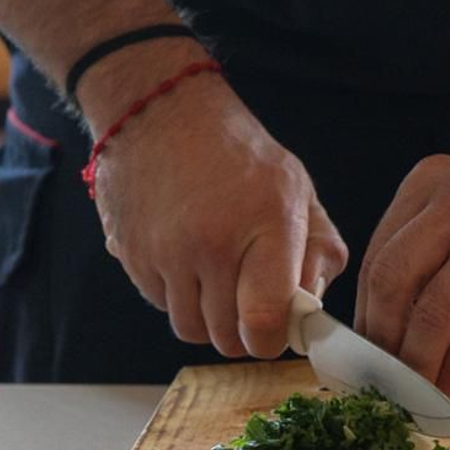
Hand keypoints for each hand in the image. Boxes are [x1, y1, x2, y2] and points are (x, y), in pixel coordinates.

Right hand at [82, 54, 346, 357]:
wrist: (159, 108)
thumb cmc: (238, 152)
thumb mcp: (296, 188)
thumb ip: (318, 251)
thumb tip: (311, 308)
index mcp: (266, 225)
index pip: (265, 321)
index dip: (272, 340)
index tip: (278, 328)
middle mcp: (212, 243)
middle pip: (226, 338)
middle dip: (243, 332)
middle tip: (250, 303)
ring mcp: (166, 252)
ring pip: (191, 329)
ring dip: (208, 318)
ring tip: (218, 280)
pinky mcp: (131, 255)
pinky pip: (160, 305)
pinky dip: (177, 296)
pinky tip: (187, 261)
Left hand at [354, 154, 449, 395]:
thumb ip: (428, 248)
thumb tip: (383, 325)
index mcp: (431, 181)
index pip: (380, 255)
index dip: (365, 313)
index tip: (362, 352)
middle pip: (394, 281)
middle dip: (382, 339)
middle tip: (380, 377)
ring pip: (433, 311)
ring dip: (417, 362)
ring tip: (412, 393)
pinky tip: (448, 387)